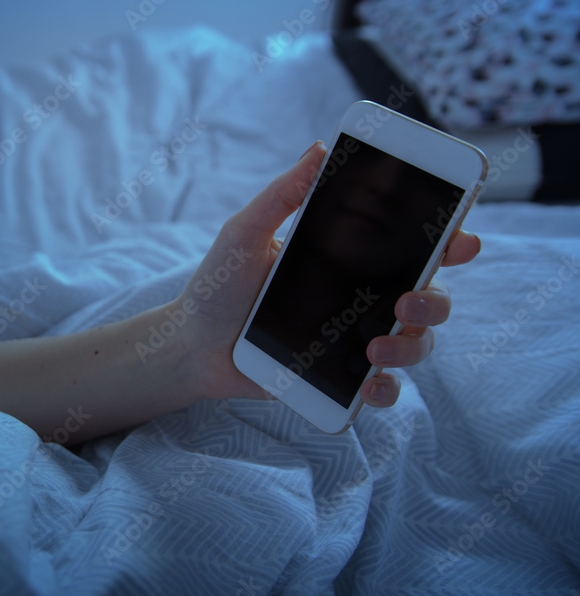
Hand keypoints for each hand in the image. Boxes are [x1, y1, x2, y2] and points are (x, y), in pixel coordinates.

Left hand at [170, 141, 481, 407]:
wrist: (191, 345)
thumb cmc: (219, 285)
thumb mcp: (245, 234)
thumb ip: (282, 196)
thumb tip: (319, 148)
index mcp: (348, 258)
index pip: (410, 247)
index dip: (447, 242)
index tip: (460, 240)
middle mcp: (360, 297)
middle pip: (428, 296)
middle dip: (434, 301)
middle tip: (406, 302)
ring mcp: (352, 339)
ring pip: (414, 343)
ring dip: (411, 347)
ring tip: (375, 350)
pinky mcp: (337, 377)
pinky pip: (380, 388)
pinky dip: (386, 390)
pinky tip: (370, 386)